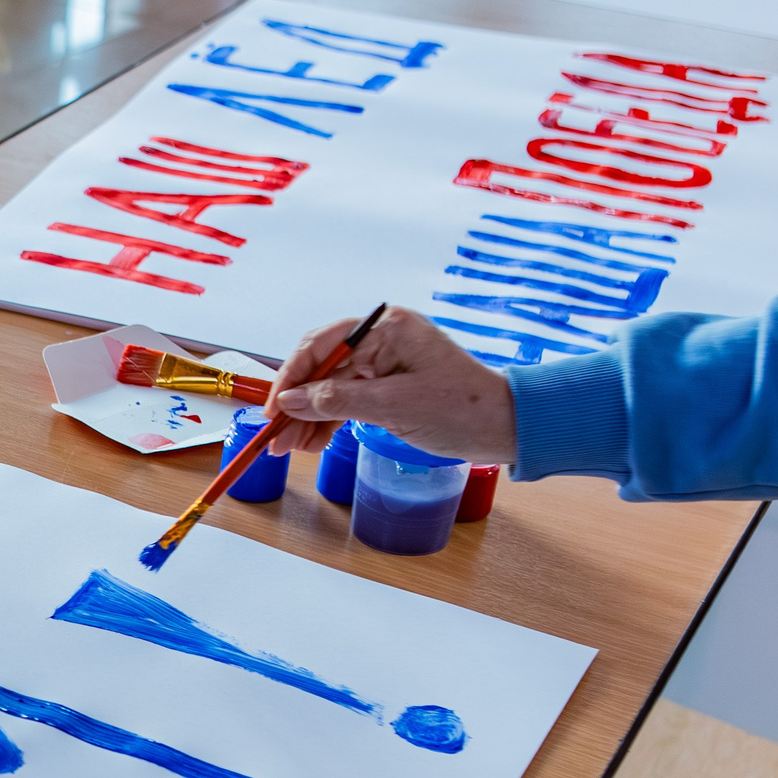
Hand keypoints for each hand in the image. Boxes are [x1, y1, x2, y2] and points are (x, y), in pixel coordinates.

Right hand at [263, 306, 516, 460]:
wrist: (504, 427)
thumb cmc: (460, 409)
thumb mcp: (393, 406)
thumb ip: (336, 401)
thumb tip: (290, 402)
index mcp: (388, 328)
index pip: (322, 345)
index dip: (291, 378)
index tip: (273, 410)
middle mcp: (383, 339)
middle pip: (322, 367)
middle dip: (296, 403)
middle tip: (275, 436)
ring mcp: (387, 362)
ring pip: (332, 387)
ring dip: (309, 416)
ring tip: (290, 448)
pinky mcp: (391, 384)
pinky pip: (349, 399)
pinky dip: (330, 420)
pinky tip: (313, 441)